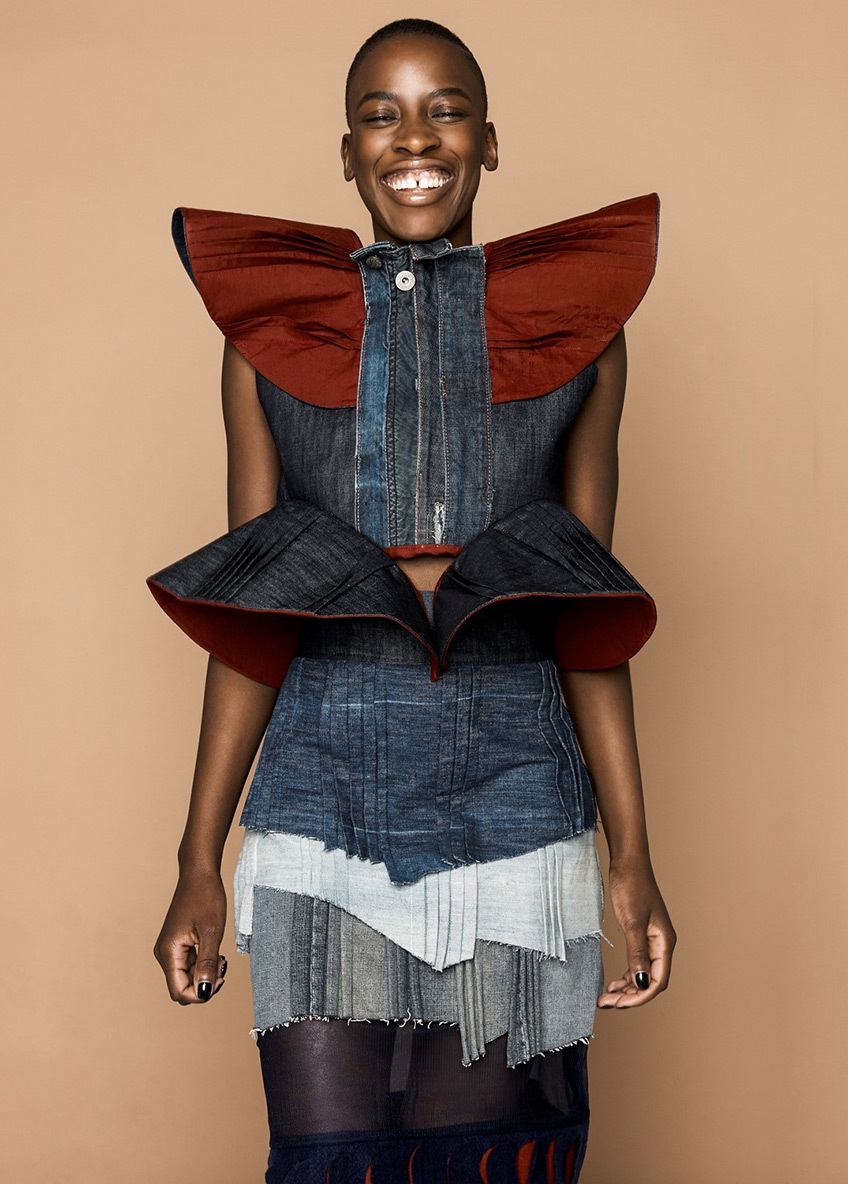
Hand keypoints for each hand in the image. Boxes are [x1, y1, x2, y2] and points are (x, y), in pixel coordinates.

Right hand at [153, 869, 227, 1004]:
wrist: (199, 874)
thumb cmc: (206, 897)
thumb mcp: (212, 932)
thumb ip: (207, 964)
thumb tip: (204, 992)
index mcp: (168, 952)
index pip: (179, 991)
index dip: (199, 994)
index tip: (220, 980)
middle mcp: (164, 953)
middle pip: (181, 987)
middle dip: (203, 985)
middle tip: (223, 969)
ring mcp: (170, 949)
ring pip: (186, 977)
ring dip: (205, 975)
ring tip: (222, 959)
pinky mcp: (177, 944)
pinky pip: (188, 965)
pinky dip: (202, 965)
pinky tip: (216, 954)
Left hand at [597, 860, 676, 1008]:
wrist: (627, 863)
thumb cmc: (631, 886)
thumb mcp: (631, 922)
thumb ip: (637, 954)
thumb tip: (643, 984)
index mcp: (664, 942)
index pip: (658, 981)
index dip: (640, 997)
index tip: (619, 1004)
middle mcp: (661, 944)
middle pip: (651, 981)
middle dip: (631, 996)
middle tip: (607, 1003)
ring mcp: (652, 940)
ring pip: (643, 974)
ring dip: (628, 988)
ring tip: (607, 996)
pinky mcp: (641, 934)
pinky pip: (638, 963)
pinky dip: (627, 975)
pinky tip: (614, 981)